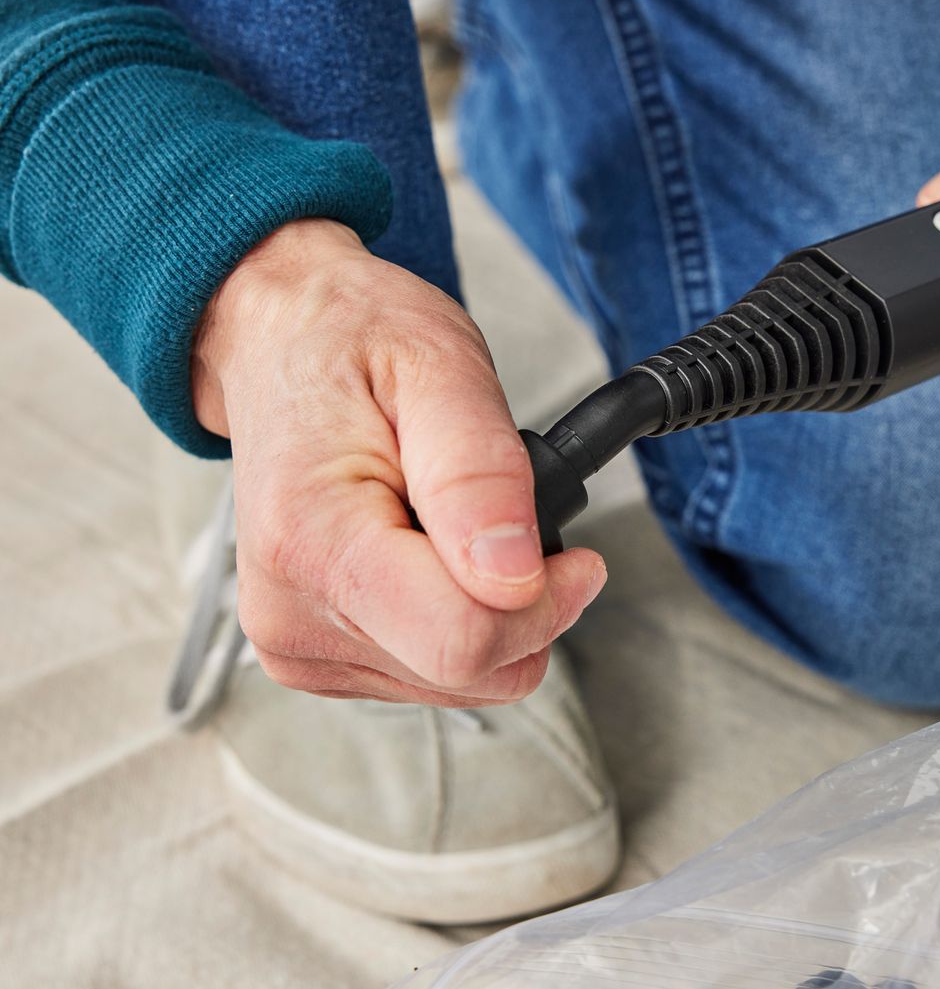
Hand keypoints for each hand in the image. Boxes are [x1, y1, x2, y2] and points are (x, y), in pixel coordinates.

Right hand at [192, 219, 605, 706]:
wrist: (279, 343)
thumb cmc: (353, 342)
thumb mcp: (440, 368)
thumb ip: (481, 473)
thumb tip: (515, 576)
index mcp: (312, 540)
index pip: (462, 641)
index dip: (545, 606)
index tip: (576, 556)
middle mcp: (291, 611)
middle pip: (466, 671)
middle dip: (522, 608)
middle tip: (508, 518)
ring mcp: (295, 642)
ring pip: (457, 681)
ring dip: (488, 612)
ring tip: (450, 521)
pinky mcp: (311, 656)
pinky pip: (428, 674)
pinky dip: (454, 620)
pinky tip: (427, 550)